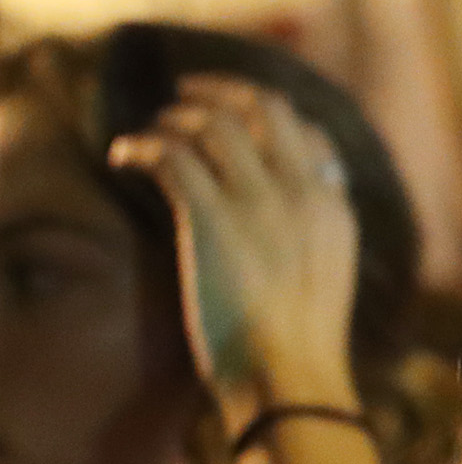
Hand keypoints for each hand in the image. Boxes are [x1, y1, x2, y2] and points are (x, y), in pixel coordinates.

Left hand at [105, 75, 362, 420]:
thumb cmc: (303, 347)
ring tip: (152, 131)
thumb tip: (286, 232)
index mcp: (334, 206)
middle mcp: (302, 191)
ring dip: (175, 116)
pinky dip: (143, 146)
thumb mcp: (326, 280)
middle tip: (187, 92)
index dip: (267, 113)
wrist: (291, 375)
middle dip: (221, 88)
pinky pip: (172, 155)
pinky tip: (125, 156)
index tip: (235, 117)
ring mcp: (259, 202)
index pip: (308, 131)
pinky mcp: (213, 219)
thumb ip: (312, 239)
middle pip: (266, 106)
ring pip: (215, 122)